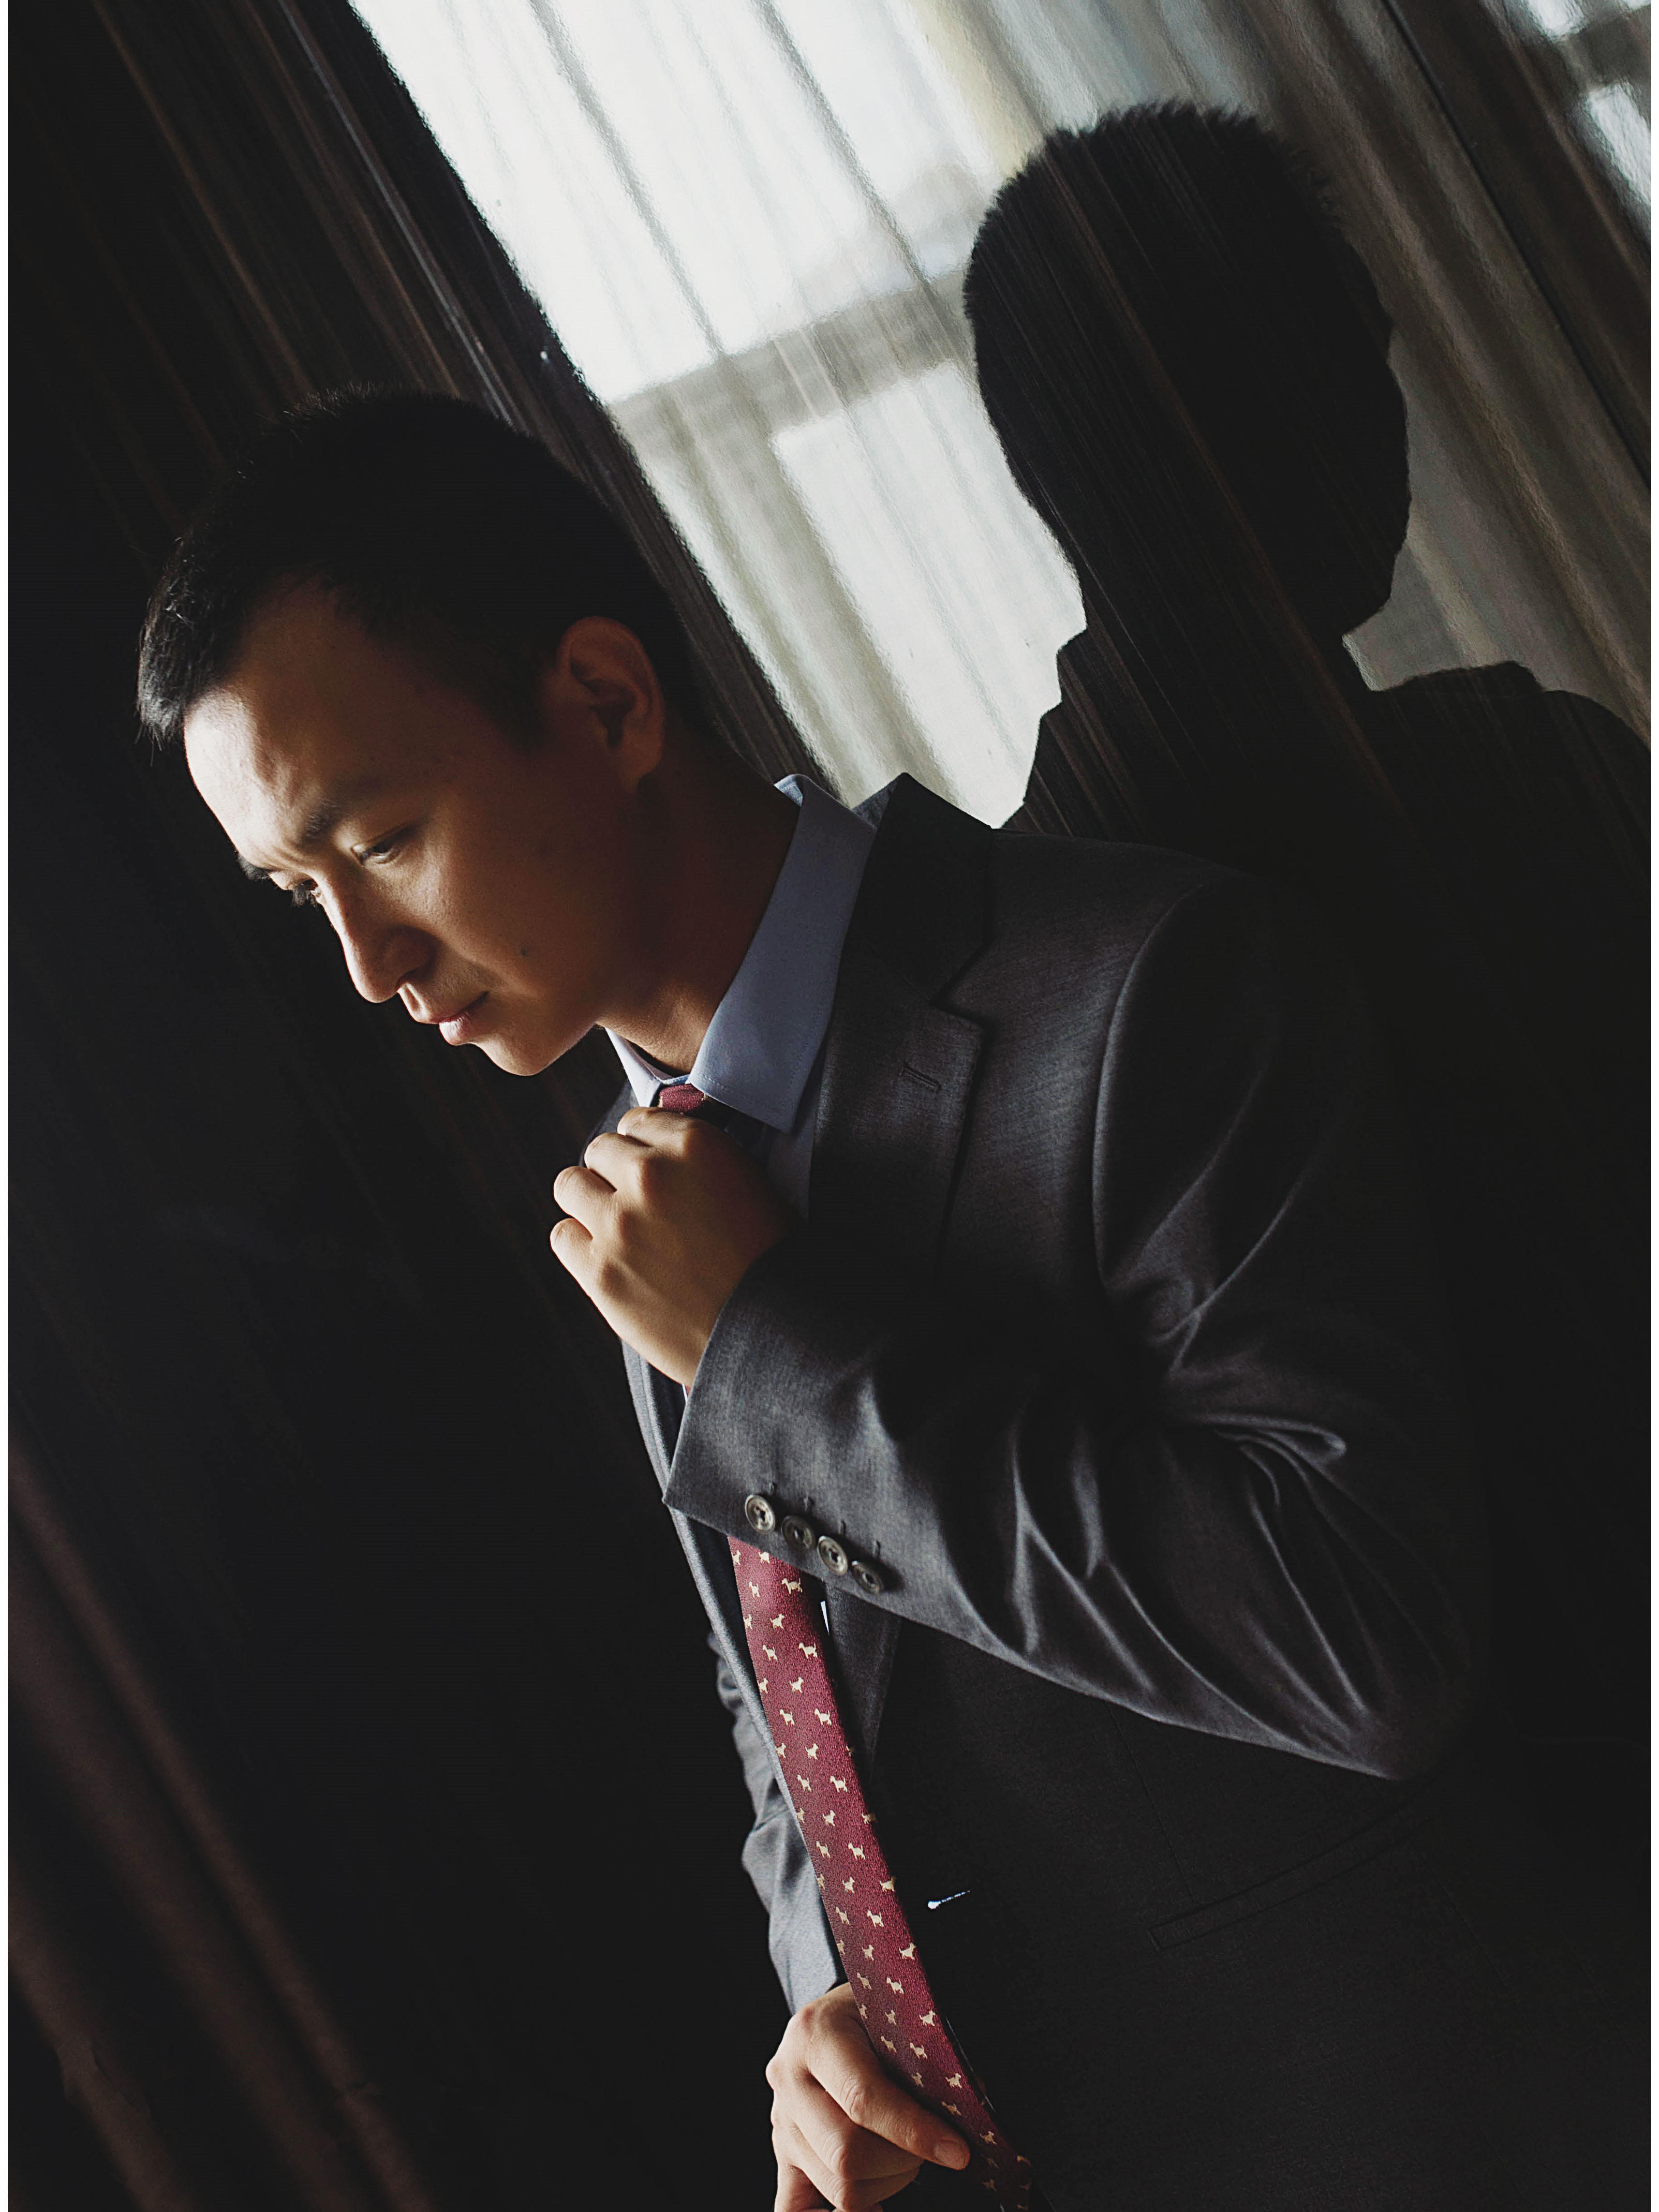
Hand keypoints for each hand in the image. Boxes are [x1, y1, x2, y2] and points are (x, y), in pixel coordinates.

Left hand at [550, 1106, 792, 1383]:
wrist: (772, 1329)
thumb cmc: (769, 1260)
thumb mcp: (749, 1182)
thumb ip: (697, 1159)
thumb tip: (657, 1152)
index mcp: (694, 1144)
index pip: (638, 1121)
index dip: (645, 1148)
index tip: (654, 1170)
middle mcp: (651, 1175)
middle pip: (600, 1150)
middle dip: (616, 1173)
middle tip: (639, 1205)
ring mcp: (620, 1224)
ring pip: (570, 1185)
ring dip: (590, 1202)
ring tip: (618, 1228)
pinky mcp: (600, 1271)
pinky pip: (562, 1235)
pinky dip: (580, 1244)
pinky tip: (609, 1259)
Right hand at [768, 1983, 970, 2210]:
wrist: (836, 2013)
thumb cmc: (875, 2014)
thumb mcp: (897, 2018)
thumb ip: (927, 2059)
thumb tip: (969, 2108)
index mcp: (815, 2034)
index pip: (863, 2099)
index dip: (915, 2132)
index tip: (958, 2151)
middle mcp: (788, 2079)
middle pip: (845, 2154)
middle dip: (903, 2161)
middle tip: (933, 2146)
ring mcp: (780, 2121)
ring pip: (836, 2186)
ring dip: (886, 2184)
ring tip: (906, 2156)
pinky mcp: (783, 2154)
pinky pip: (794, 2210)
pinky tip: (874, 2206)